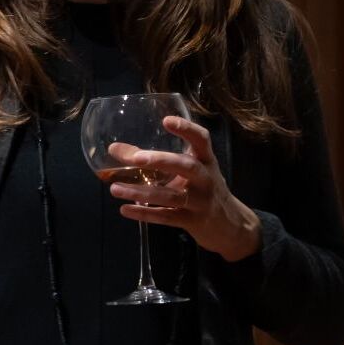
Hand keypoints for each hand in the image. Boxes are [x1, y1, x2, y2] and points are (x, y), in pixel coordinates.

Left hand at [106, 115, 262, 261]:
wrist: (229, 224)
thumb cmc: (202, 189)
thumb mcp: (188, 172)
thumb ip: (155, 160)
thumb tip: (114, 149)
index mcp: (206, 160)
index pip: (201, 140)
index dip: (186, 129)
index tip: (166, 120)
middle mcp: (206, 178)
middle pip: (186, 166)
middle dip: (161, 161)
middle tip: (136, 158)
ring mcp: (201, 201)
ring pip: (171, 195)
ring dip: (141, 192)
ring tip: (115, 189)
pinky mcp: (193, 221)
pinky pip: (167, 217)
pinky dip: (145, 214)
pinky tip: (125, 210)